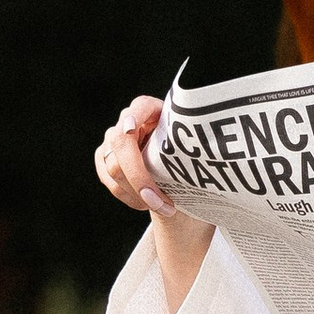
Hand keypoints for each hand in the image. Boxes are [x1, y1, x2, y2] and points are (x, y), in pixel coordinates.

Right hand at [94, 95, 212, 312]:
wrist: (179, 168)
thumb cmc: (190, 152)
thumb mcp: (192, 144)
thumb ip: (189, 141)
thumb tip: (210, 147)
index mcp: (150, 110)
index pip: (138, 107)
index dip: (132, 117)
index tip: (133, 129)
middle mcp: (127, 122)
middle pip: (121, 145)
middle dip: (140, 179)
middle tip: (164, 205)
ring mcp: (112, 141)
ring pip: (114, 169)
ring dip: (139, 194)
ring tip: (164, 206)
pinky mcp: (104, 159)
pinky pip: (110, 182)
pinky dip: (130, 197)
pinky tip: (147, 202)